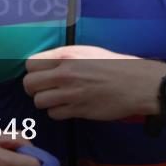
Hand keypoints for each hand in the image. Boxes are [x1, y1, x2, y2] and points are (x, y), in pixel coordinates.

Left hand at [24, 45, 165, 120]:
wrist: (136, 83)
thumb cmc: (114, 65)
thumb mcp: (87, 51)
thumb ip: (64, 57)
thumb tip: (46, 65)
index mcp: (66, 56)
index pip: (31, 64)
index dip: (34, 71)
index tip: (42, 74)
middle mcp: (65, 74)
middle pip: (29, 84)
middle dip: (34, 88)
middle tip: (45, 89)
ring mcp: (71, 94)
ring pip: (39, 101)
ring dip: (45, 102)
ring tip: (57, 99)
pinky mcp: (78, 110)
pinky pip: (54, 114)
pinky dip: (58, 112)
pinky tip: (68, 107)